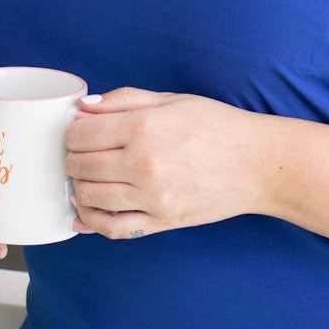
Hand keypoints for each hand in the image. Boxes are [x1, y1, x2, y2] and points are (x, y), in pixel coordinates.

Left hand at [66, 88, 257, 238]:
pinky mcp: (162, 221)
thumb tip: (83, 108)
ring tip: (85, 178)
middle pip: (80, 167)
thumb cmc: (216, 126)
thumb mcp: (171, 99)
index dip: (72, 133)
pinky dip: (92, 222)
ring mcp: (152, 197)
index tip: (79, 133)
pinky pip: (114, 228)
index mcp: (143, 128)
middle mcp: (144, 164)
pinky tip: (88, 210)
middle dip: (73, 159)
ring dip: (79, 188)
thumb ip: (123, 100)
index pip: (81, 136)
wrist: (256, 163)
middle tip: (82, 154)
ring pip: (91, 198)